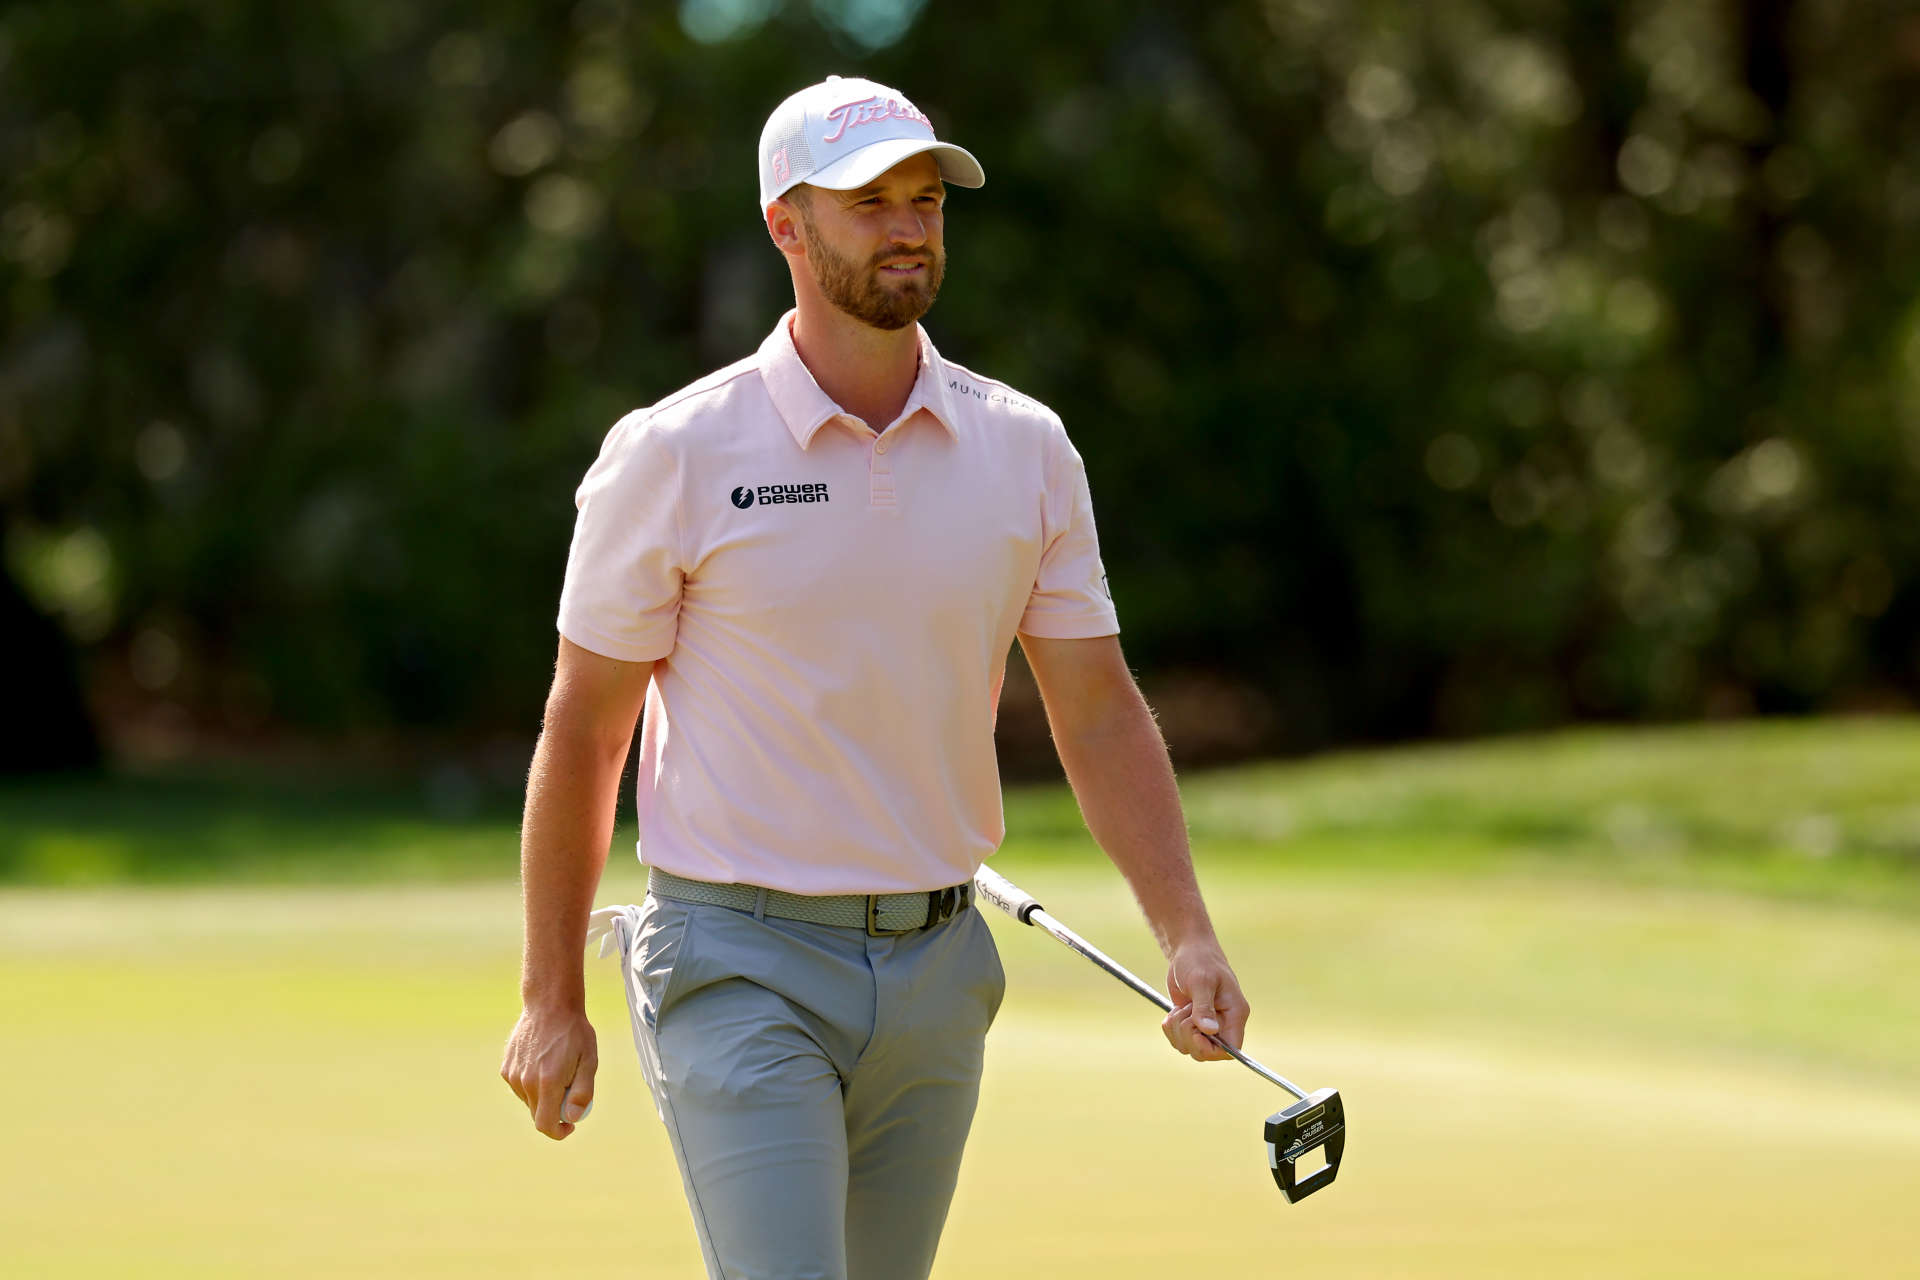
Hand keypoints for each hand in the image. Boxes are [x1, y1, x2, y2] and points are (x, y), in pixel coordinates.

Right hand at [501, 1004, 597, 1139]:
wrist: (549, 1005)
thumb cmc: (574, 1033)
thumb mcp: (589, 1061)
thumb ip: (583, 1092)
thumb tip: (574, 1118)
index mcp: (547, 1082)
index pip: (546, 1124)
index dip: (559, 1132)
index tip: (570, 1126)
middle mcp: (525, 1081)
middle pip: (537, 1114)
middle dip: (555, 1111)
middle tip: (570, 1089)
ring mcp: (513, 1075)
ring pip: (529, 1101)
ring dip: (543, 1096)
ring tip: (557, 1069)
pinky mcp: (506, 1068)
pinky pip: (520, 1087)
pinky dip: (532, 1083)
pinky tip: (542, 1062)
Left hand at [1161, 941, 1248, 1062]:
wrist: (1187, 950)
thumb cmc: (1199, 960)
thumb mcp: (1201, 981)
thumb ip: (1204, 1007)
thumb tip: (1210, 1032)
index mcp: (1235, 1014)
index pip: (1232, 1049)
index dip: (1212, 1050)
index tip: (1196, 1035)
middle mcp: (1224, 1023)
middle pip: (1208, 1053)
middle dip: (1189, 1037)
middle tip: (1185, 1014)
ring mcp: (1208, 1025)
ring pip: (1191, 1048)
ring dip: (1178, 1031)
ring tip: (1180, 1008)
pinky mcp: (1193, 1023)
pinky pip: (1180, 1040)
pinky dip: (1172, 1029)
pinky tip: (1173, 1012)